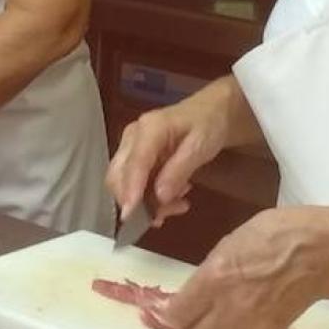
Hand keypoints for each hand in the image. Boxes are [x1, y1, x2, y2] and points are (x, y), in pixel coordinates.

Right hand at [105, 82, 238, 225]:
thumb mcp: (200, 147)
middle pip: (118, 175)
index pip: (134, 163)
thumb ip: (179, 171)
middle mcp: (132, 137)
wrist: (211, 112)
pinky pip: (134, 184)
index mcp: (149, 129)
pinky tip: (173, 200)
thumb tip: (159, 197)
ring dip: (145, 202)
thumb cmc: (208, 126)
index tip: (131, 215)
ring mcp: (132, 148)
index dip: (130, 190)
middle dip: (135, 201)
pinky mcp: (136, 159)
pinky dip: (149, 198)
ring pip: (124, 183)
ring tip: (178, 206)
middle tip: (163, 216)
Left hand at [165, 206, 328, 328]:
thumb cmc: (281, 232)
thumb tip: (199, 290)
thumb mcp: (233, 240)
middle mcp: (229, 307)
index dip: (175, 312)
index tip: (180, 307)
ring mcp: (252, 325)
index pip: (178, 314)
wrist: (326, 250)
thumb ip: (212, 270)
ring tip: (216, 327)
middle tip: (196, 320)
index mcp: (215, 277)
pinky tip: (239, 328)